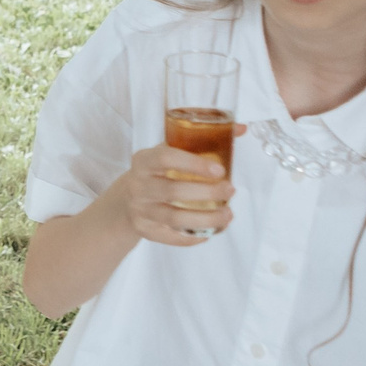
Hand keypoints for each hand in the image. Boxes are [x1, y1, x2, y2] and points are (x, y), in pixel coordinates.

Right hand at [106, 139, 239, 246]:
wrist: (124, 200)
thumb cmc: (156, 173)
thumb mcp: (168, 152)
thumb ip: (200, 141)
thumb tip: (241, 128)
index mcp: (144, 160)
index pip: (166, 158)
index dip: (194, 164)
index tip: (220, 169)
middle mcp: (138, 185)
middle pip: (174, 191)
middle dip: (207, 192)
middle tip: (230, 190)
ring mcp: (140, 209)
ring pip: (175, 218)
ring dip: (206, 218)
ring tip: (227, 215)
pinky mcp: (144, 230)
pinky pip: (171, 237)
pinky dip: (193, 237)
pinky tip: (211, 231)